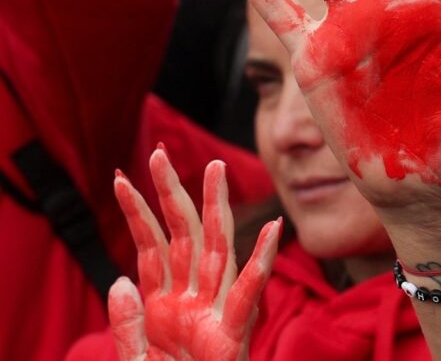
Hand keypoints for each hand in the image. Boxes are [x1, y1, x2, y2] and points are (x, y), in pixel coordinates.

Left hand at [109, 149, 280, 360]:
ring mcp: (213, 315)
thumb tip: (119, 278)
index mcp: (166, 306)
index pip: (150, 247)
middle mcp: (192, 301)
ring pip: (216, 252)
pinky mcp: (232, 336)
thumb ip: (126, 323)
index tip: (123, 175)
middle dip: (172, 194)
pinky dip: (261, 262)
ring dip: (215, 211)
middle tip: (162, 153)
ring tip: (215, 172)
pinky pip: (247, 294)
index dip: (137, 212)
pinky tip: (272, 231)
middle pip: (183, 236)